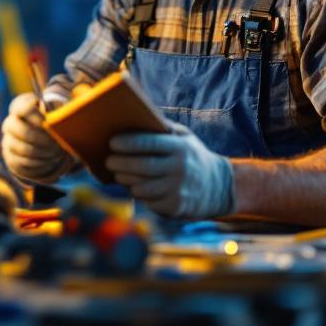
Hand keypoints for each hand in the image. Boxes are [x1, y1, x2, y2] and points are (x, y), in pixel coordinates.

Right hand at [0, 91, 73, 182]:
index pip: (21, 108)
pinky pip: (22, 162)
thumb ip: (58, 108)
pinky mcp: (11, 158)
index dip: (36, 116)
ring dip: (42, 152)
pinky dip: (39, 162)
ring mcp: (8, 141)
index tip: (49, 123)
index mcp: (20, 106)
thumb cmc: (54, 122)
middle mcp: (10, 123)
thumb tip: (61, 111)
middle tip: (56, 143)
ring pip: (21, 148)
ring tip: (57, 153)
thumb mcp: (57, 111)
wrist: (45, 144)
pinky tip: (51, 160)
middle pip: (18, 129)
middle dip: (41, 138)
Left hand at [106, 121, 234, 218]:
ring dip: (125, 180)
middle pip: (141, 167)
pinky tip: (135, 186)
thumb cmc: (190, 155)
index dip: (127, 143)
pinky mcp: (174, 207)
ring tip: (119, 173)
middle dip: (119, 163)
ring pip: (140, 187)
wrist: (217, 186)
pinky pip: (147, 201)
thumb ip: (162, 128)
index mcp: (180, 147)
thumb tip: (131, 119)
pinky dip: (138, 193)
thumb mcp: (184, 137)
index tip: (112, 142)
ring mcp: (177, 190)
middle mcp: (180, 169)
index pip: (149, 143)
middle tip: (109, 160)